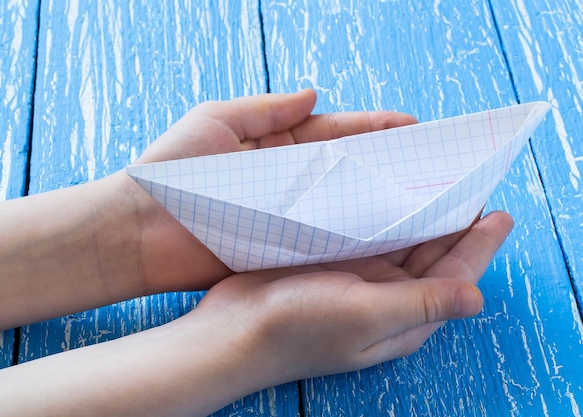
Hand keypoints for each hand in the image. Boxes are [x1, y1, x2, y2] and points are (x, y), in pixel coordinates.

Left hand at [131, 89, 418, 291]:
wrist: (139, 230)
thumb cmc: (171, 168)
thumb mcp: (216, 120)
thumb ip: (267, 110)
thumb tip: (315, 92)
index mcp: (276, 146)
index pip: (335, 133)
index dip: (374, 128)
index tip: (411, 125)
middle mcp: (288, 181)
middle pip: (346, 169)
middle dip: (386, 164)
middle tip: (430, 164)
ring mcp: (287, 216)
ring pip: (341, 206)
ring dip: (377, 201)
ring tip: (420, 198)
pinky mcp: (281, 248)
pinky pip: (323, 240)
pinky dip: (352, 237)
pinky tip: (385, 234)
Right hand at [192, 211, 512, 382]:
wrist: (234, 331)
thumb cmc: (295, 329)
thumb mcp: (363, 316)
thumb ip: (421, 304)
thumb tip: (478, 298)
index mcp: (403, 316)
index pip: (455, 276)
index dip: (480, 246)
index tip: (500, 213)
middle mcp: (387, 297)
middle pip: (433, 256)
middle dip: (455, 224)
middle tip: (472, 185)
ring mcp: (359, 279)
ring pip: (402, 241)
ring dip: (421, 216)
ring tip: (439, 182)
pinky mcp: (333, 263)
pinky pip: (370, 233)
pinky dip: (385, 215)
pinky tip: (390, 194)